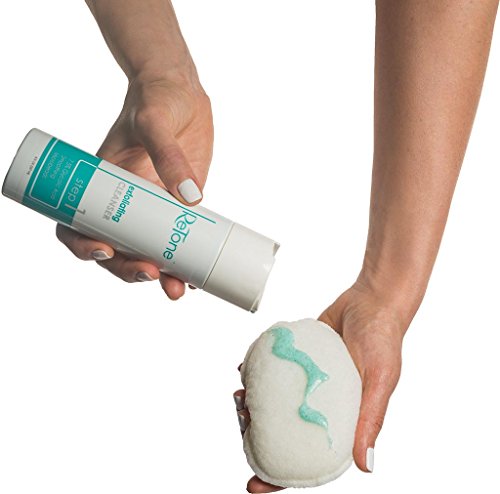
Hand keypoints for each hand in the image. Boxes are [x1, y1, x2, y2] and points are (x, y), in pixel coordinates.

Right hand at [56, 72, 212, 298]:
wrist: (181, 92)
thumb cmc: (156, 99)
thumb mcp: (155, 120)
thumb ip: (169, 154)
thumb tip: (189, 197)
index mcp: (102, 183)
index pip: (79, 224)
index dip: (84, 246)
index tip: (106, 251)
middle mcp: (124, 201)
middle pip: (116, 249)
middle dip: (129, 269)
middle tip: (152, 274)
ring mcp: (152, 207)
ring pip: (148, 251)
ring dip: (160, 276)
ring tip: (179, 289)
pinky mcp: (178, 206)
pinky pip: (178, 240)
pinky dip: (185, 261)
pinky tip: (198, 275)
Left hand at [234, 281, 409, 491]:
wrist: (371, 300)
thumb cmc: (384, 339)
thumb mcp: (380, 380)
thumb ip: (370, 419)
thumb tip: (365, 466)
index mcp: (343, 420)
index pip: (310, 459)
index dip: (282, 477)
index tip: (253, 485)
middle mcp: (322, 404)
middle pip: (285, 432)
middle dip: (259, 437)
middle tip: (242, 424)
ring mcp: (308, 381)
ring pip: (275, 402)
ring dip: (255, 404)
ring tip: (241, 398)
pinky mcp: (298, 358)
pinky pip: (273, 370)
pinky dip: (257, 372)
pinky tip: (246, 370)